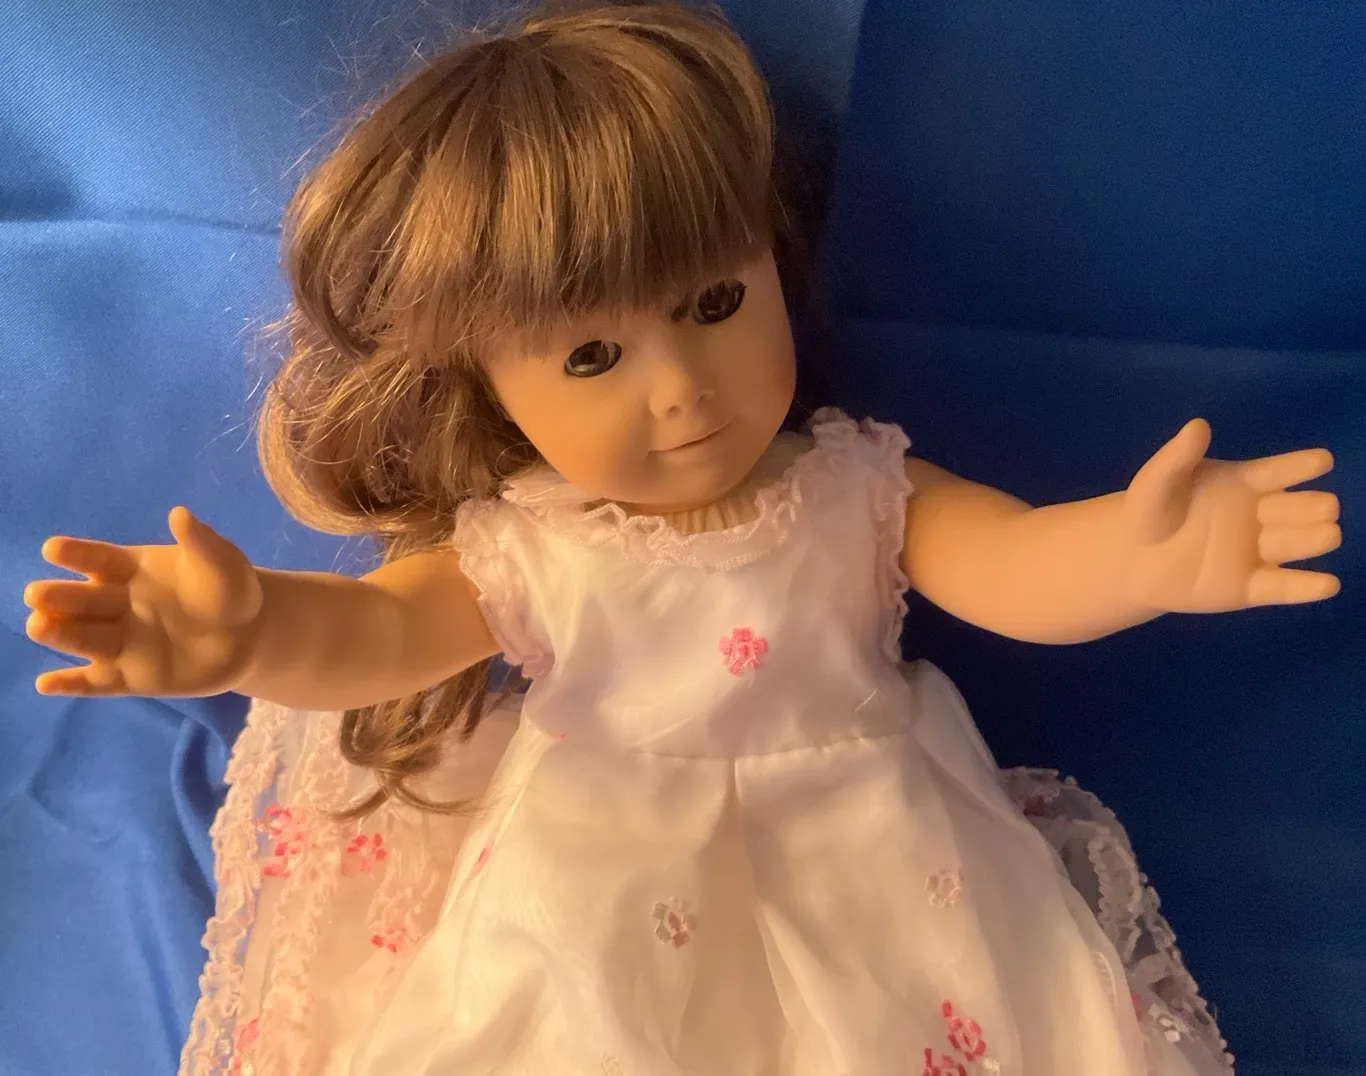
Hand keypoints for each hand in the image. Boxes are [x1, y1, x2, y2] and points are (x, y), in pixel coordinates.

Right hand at [24, 507, 264, 696]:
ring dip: (58, 634)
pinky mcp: (130, 677)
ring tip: (37, 626)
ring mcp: (121, 642)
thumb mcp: (221, 562)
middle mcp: (117, 604)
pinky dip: (72, 684)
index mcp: (131, 570)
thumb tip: (180, 513)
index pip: (99, 559)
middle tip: (36, 594)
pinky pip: (97, 682)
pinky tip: (45, 684)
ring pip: (83, 638)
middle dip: (59, 597)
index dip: (77, 554)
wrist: (251, 634)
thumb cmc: (229, 589)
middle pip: (83, 600)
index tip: (52, 549)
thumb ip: (199, 541)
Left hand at [1122, 419, 1340, 612]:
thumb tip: (1197, 425)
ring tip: (1329, 534)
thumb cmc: (1149, 511)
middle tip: (1326, 506)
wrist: (1130, 558)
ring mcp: (1259, 552)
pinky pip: (1282, 587)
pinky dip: (1306, 587)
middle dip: (1313, 507)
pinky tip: (1328, 585)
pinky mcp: (1251, 587)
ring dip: (1315, 539)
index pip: (1278, 471)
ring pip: (1294, 544)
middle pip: (1295, 509)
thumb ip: (1177, 457)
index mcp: (1244, 483)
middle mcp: (1260, 515)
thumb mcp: (1157, 481)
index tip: (1323, 460)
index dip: (1299, 466)